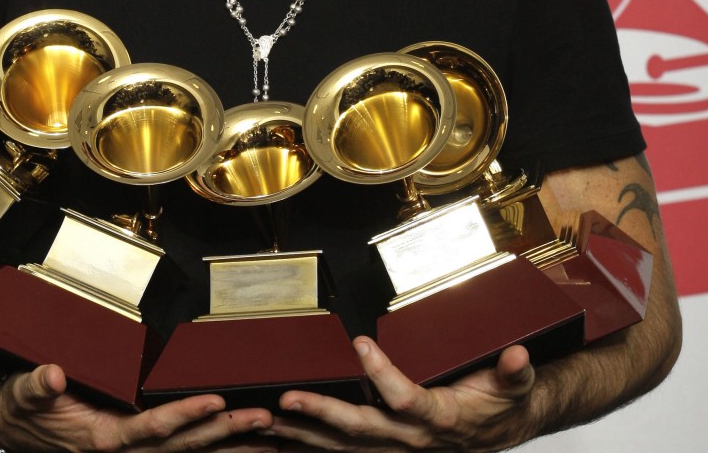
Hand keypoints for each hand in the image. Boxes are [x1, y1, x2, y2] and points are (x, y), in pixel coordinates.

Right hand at [0, 363, 276, 452]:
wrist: (14, 424)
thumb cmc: (23, 405)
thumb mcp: (23, 392)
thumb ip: (38, 385)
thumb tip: (53, 374)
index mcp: (102, 437)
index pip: (152, 428)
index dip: (185, 416)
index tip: (217, 399)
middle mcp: (123, 450)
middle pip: (184, 446)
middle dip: (226, 433)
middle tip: (266, 417)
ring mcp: (133, 452)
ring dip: (231, 445)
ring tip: (272, 434)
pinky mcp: (138, 447)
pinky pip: (182, 450)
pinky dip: (214, 447)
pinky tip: (243, 443)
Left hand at [266, 338, 535, 452]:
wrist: (496, 432)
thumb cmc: (498, 404)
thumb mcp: (514, 387)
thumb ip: (513, 373)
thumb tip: (517, 356)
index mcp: (440, 418)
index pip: (406, 400)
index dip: (383, 375)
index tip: (360, 344)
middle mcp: (411, 438)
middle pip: (360, 429)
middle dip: (322, 415)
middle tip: (288, 398)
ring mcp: (393, 447)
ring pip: (342, 445)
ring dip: (304, 434)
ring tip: (268, 421)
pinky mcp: (381, 448)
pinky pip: (340, 450)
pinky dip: (309, 445)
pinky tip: (280, 439)